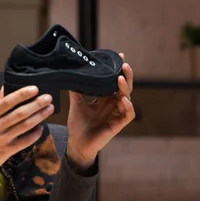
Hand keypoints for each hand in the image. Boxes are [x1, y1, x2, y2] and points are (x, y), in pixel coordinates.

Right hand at [0, 86, 53, 181]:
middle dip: (35, 105)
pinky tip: (41, 128)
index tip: (35, 88)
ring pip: (24, 126)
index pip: (6, 102)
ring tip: (49, 109)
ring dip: (39, 117)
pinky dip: (34, 134)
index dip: (21, 95)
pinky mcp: (7, 151)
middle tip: (48, 98)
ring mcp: (1, 140)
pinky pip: (24, 142)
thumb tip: (5, 85)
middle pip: (19, 114)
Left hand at [66, 53, 134, 167]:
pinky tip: (124, 99)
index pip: (114, 81)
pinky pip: (128, 114)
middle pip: (124, 87)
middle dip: (125, 75)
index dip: (118, 69)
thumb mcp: (76, 103)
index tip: (119, 56)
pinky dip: (128, 106)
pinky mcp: (118, 125)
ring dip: (125, 88)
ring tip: (119, 78)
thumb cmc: (78, 125)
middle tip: (123, 64)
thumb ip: (76, 90)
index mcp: (104, 98)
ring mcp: (117, 114)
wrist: (77, 144)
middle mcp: (113, 104)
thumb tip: (71, 73)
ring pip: (128, 98)